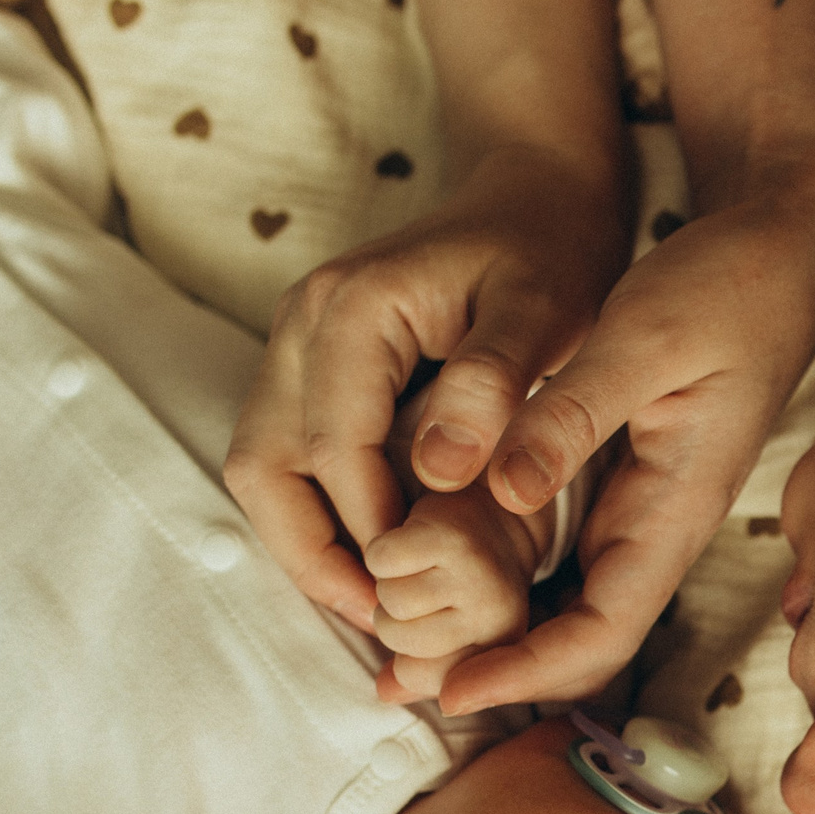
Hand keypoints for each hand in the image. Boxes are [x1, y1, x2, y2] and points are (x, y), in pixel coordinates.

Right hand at [222, 141, 629, 630]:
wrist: (536, 192)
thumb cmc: (551, 252)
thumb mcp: (544, 311)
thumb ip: (493, 384)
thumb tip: (440, 472)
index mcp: (349, 310)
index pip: (330, 452)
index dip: (368, 535)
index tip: (416, 598)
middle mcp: (301, 323)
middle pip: (263, 468)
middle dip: (313, 555)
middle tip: (381, 621)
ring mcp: (296, 342)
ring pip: (263, 467)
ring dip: (308, 541)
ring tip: (378, 603)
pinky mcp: (313, 363)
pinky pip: (289, 453)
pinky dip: (320, 511)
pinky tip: (381, 555)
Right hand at [365, 482, 544, 702]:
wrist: (496, 503)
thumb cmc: (466, 577)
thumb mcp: (449, 632)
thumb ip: (418, 671)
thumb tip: (385, 692)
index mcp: (502, 645)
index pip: (419, 676)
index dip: (406, 648)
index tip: (429, 619)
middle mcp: (498, 615)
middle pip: (398, 639)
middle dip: (394, 612)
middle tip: (423, 583)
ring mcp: (478, 576)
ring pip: (388, 601)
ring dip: (388, 580)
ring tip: (420, 564)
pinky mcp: (453, 537)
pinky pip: (381, 562)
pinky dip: (383, 550)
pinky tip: (411, 541)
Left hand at [435, 165, 814, 712]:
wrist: (783, 248)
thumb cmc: (729, 285)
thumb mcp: (643, 339)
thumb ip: (572, 414)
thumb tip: (502, 491)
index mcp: (674, 508)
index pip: (604, 634)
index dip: (528, 674)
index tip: (451, 690)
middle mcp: (659, 523)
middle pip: (580, 637)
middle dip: (497, 671)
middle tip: (400, 680)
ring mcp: (643, 504)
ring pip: (568, 600)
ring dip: (493, 630)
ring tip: (401, 639)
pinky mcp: (625, 476)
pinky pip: (562, 550)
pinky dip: (503, 573)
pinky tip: (441, 560)